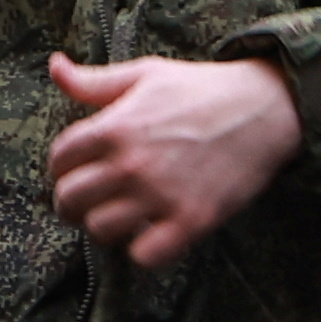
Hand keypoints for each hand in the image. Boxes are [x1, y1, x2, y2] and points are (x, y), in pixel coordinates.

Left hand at [46, 50, 301, 263]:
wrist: (266, 109)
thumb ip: (94, 81)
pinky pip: (145, 256)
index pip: (60, 159)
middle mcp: (132, 163)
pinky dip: (142, 250)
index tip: (75, 171)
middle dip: (72, 203)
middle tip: (86, 204)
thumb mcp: (146, 75)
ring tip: (120, 218)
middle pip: (70, 199)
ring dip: (105, 227)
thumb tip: (54, 66)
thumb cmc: (202, 89)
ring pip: (101, 229)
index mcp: (115, 126)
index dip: (61, 167)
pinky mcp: (192, 220)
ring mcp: (161, 195)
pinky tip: (151, 234)